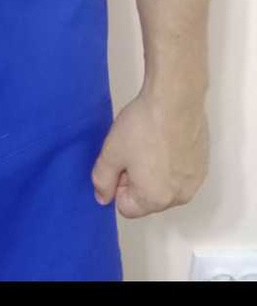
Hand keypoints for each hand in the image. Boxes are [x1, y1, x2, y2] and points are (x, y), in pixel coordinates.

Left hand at [91, 83, 209, 217]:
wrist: (176, 98)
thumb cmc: (142, 127)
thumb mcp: (111, 153)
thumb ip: (102, 181)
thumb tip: (103, 197)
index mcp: (156, 199)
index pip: (126, 207)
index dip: (117, 184)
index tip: (120, 161)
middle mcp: (180, 196)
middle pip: (148, 199)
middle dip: (137, 180)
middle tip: (134, 151)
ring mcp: (195, 180)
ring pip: (165, 185)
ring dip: (155, 172)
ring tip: (150, 143)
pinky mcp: (203, 163)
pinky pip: (180, 172)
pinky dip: (171, 162)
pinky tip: (166, 139)